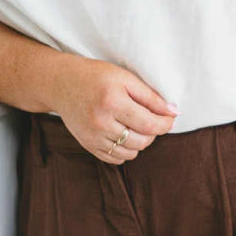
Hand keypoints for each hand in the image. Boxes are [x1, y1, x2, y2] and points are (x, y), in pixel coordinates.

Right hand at [53, 57, 178, 164]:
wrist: (61, 84)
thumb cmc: (96, 76)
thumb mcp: (125, 77)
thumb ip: (150, 96)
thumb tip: (174, 112)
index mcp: (113, 101)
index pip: (149, 123)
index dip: (165, 124)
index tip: (171, 118)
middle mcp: (101, 122)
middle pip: (142, 141)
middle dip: (154, 132)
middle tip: (153, 119)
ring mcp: (93, 137)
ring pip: (131, 152)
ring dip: (141, 142)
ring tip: (137, 126)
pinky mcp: (88, 145)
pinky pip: (115, 159)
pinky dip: (126, 150)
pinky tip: (124, 134)